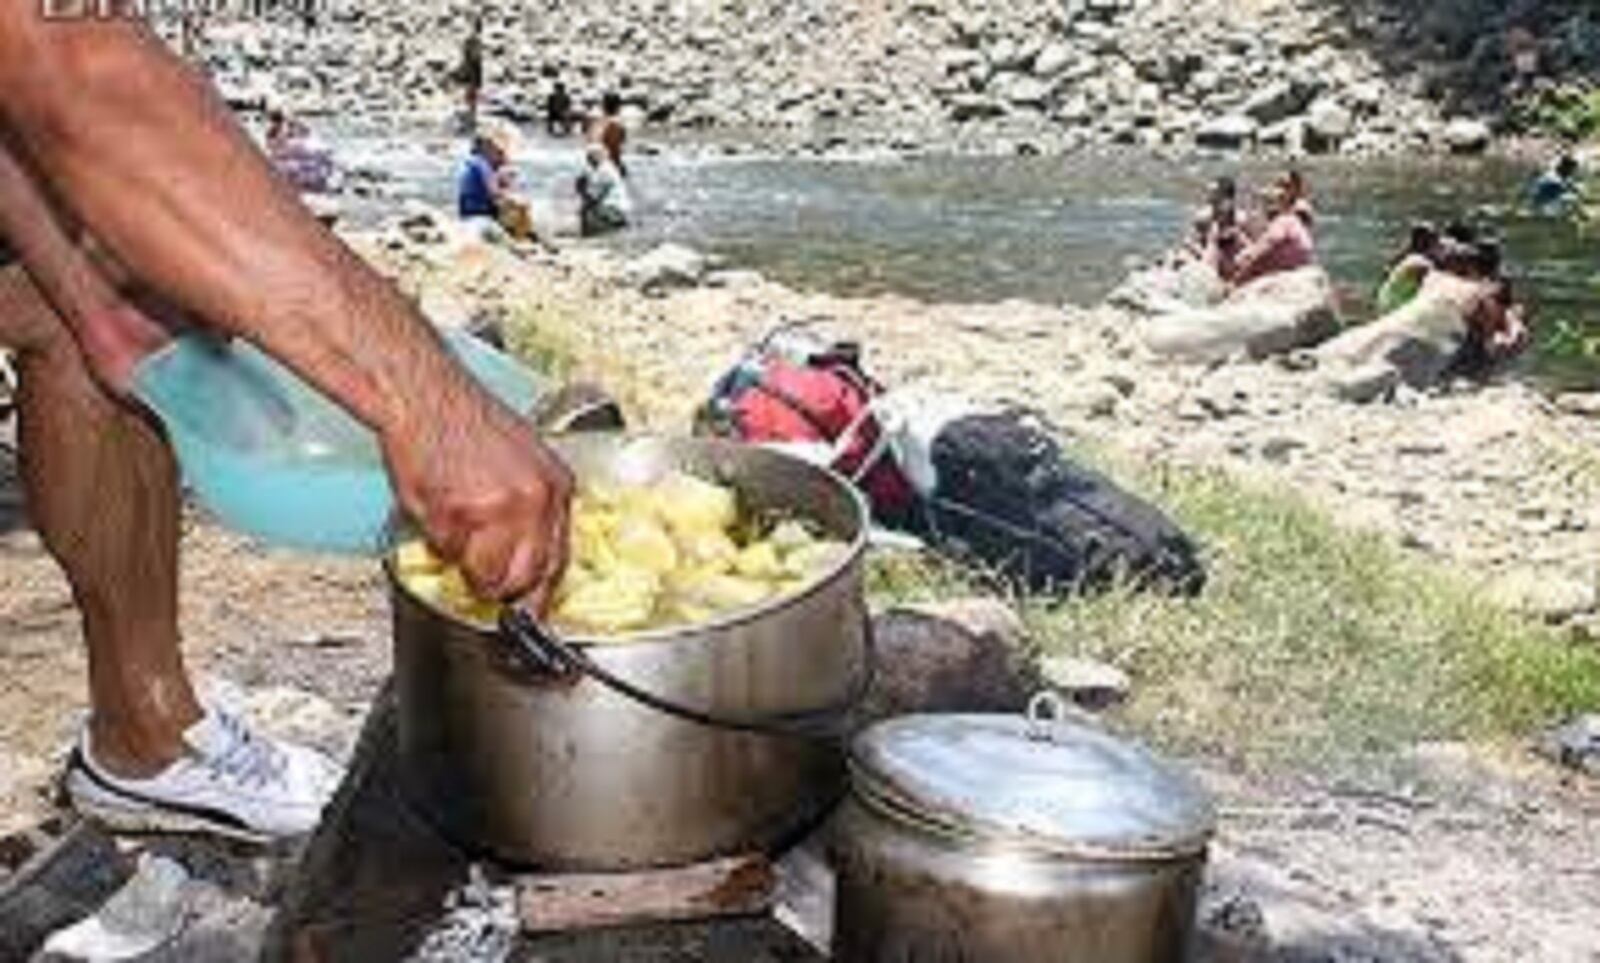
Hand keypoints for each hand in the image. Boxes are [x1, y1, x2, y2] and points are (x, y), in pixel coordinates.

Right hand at [383, 384, 573, 611]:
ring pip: (485, 575)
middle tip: (478, 575)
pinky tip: (436, 504)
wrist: (424, 395)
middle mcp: (536, 500)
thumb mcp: (523, 460)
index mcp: (556, 486)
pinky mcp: (462, 514)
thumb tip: (523, 555)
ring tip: (452, 526)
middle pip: (527, 577)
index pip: (559, 558)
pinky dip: (436, 541)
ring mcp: (501, 510)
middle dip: (500, 586)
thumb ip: (531, 508)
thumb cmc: (463, 420)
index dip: (539, 589)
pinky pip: (448, 553)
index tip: (527, 606)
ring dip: (464, 565)